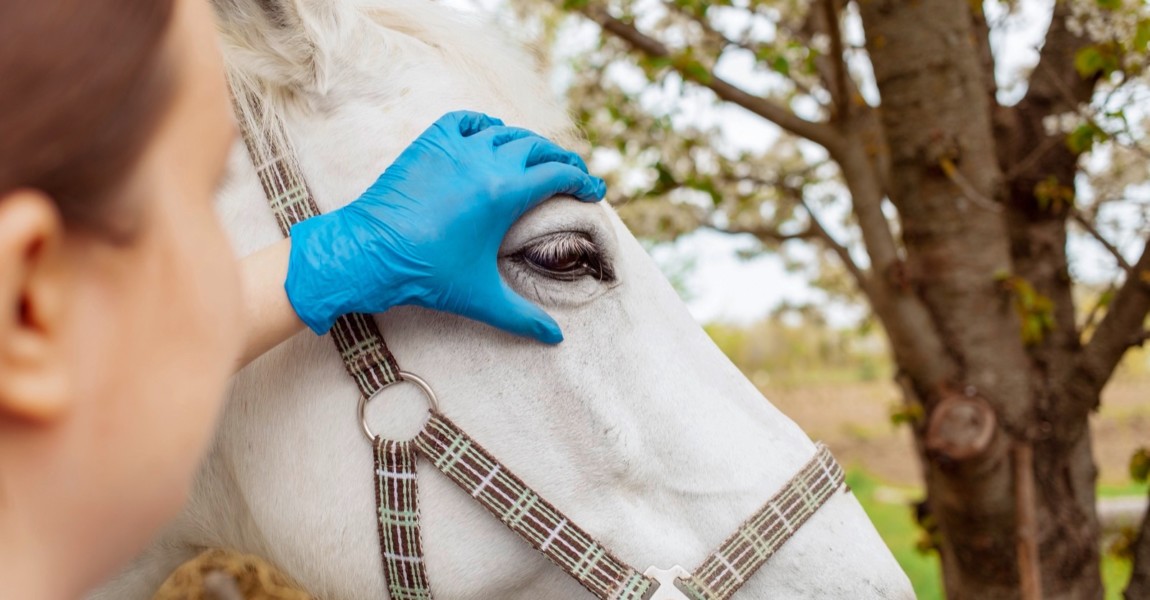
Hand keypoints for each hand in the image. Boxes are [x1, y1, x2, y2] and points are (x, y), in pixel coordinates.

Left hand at [284, 111, 605, 343]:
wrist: (368, 253)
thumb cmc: (425, 275)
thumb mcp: (480, 298)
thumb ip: (522, 318)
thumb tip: (556, 338)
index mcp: (504, 192)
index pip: (558, 173)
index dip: (583, 180)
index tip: (595, 190)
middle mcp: (484, 161)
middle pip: (538, 147)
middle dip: (561, 159)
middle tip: (574, 173)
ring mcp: (455, 148)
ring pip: (505, 132)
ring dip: (527, 143)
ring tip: (538, 158)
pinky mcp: (429, 144)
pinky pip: (467, 121)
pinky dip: (486, 125)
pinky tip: (493, 135)